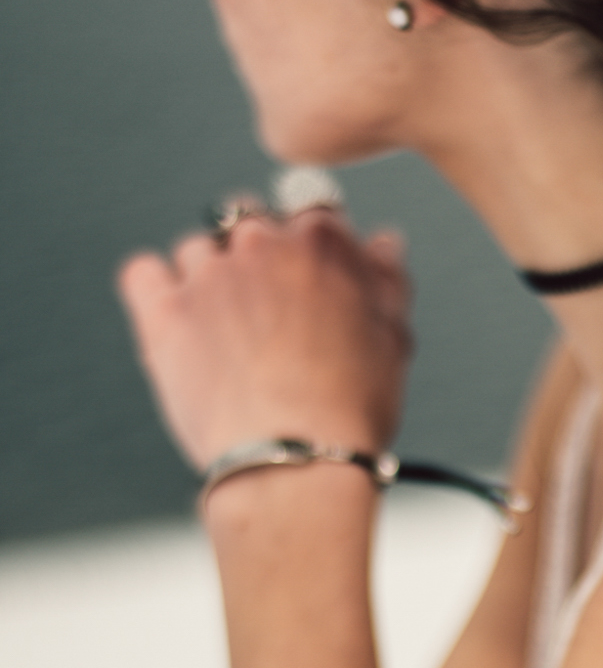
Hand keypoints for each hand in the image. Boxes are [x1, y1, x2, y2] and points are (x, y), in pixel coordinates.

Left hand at [117, 207, 411, 472]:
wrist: (298, 460)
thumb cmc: (353, 406)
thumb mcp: (394, 336)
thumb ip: (387, 276)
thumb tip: (381, 240)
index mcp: (321, 241)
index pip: (310, 208)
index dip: (310, 240)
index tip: (307, 273)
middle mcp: (261, 245)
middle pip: (248, 220)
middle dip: (258, 255)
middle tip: (267, 309)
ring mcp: (208, 277)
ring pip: (196, 248)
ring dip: (208, 274)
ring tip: (225, 328)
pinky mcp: (164, 315)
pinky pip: (143, 272)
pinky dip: (154, 285)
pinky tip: (174, 314)